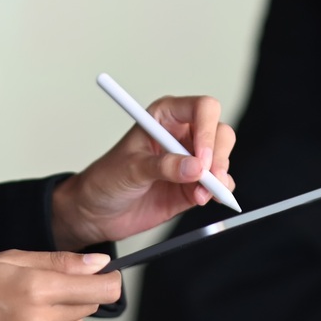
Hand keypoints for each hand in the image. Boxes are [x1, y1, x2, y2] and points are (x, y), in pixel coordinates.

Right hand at [0, 250, 120, 320]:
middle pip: (89, 310)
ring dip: (60, 320)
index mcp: (35, 290)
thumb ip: (60, 262)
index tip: (102, 276)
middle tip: (42, 289)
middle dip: (75, 296)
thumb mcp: (11, 258)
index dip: (107, 280)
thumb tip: (98, 264)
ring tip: (24, 310)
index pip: (102, 290)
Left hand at [52, 94, 236, 248]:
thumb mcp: (131, 169)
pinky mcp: (195, 184)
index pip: (202, 109)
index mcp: (166, 116)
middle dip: (218, 155)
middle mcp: (182, 134)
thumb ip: (163, 167)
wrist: (98, 212)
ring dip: (219, 176)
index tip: (201, 157)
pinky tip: (206, 198)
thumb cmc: (107, 179)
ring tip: (202, 194)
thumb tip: (195, 168)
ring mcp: (191, 160)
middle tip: (208, 177)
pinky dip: (220, 191)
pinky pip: (219, 184)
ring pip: (222, 157)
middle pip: (219, 132)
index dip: (207, 130)